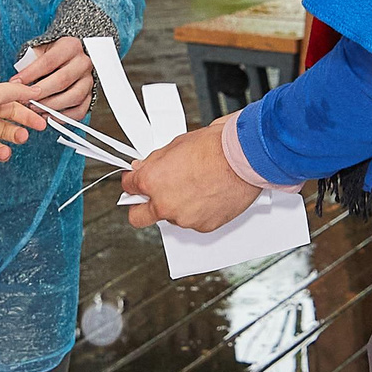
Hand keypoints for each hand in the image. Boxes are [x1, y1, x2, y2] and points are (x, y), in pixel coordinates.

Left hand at [13, 37, 94, 117]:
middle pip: (62, 80)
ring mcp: (88, 80)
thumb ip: (30, 61)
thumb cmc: (53, 55)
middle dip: (41, 92)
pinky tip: (48, 116)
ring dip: (51, 106)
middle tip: (25, 99)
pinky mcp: (90, 95)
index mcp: (70, 47)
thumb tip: (17, 81)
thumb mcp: (41, 50)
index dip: (31, 73)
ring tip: (35, 109)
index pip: (49, 61)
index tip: (16, 82)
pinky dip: (64, 117)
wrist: (71, 58)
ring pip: (73, 97)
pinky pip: (80, 110)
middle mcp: (83, 62)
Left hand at [123, 123, 262, 232]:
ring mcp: (184, 218)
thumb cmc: (214, 147)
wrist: (242, 157)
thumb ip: (154, 162)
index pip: (128, 187)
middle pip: (138, 217)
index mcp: (152, 181)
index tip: (137, 182)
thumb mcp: (175, 145)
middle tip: (148, 199)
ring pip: (170, 218)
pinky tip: (207, 195)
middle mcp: (164, 204)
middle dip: (140, 208)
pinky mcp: (204, 226)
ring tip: (194, 188)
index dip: (133, 183)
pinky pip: (193, 222)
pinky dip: (197, 212)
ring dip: (175, 207)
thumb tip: (144, 168)